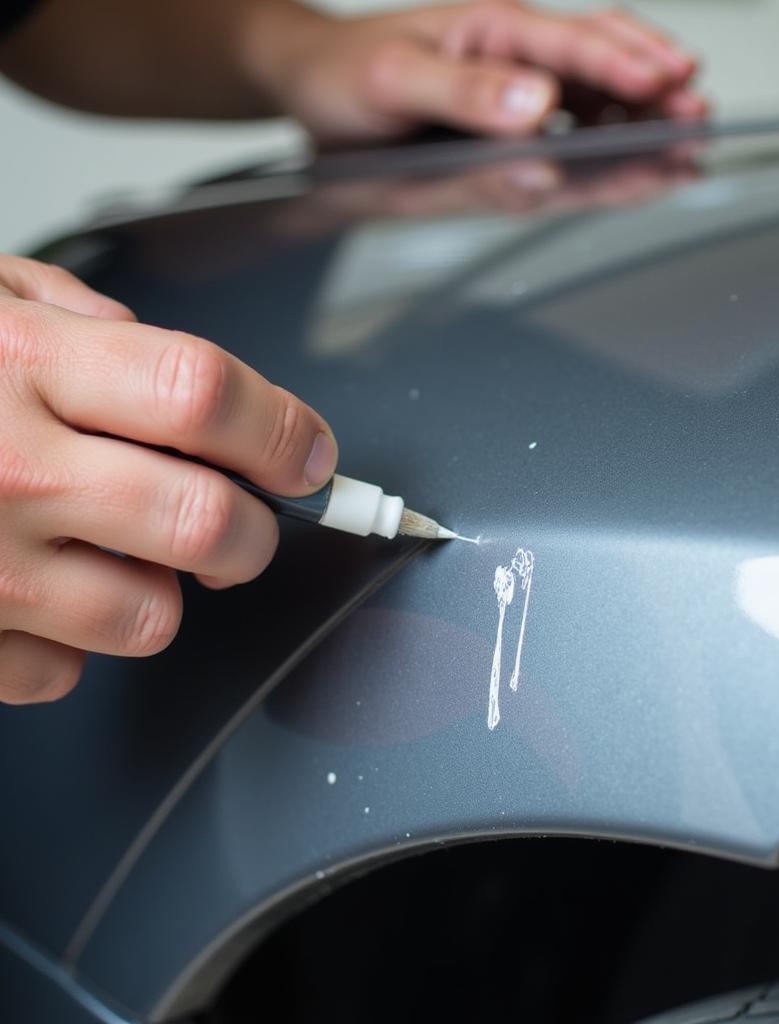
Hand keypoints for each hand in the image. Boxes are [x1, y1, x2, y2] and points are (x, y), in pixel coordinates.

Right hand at [0, 255, 337, 704]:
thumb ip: (79, 323)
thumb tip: (177, 373)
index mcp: (17, 366)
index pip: (204, 396)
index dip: (282, 429)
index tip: (309, 454)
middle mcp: (4, 472)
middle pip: (207, 526)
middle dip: (253, 532)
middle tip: (246, 519)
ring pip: (150, 618)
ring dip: (158, 588)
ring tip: (111, 548)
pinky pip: (64, 671)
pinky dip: (69, 638)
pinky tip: (31, 588)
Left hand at [250, 0, 704, 141]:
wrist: (315, 91)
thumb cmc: (347, 75)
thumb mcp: (395, 78)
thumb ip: (466, 92)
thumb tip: (537, 105)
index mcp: (493, 28)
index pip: (575, 43)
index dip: (625, 64)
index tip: (671, 82)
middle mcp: (515, 57)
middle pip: (603, 62)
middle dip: (656, 87)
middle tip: (699, 114)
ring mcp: (517, 91)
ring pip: (595, 100)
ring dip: (640, 122)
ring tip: (681, 145)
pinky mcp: (510, 125)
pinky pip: (568, 132)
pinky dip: (603, 147)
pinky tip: (628, 163)